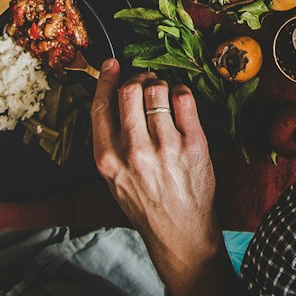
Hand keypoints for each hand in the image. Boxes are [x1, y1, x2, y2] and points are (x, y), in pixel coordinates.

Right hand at [91, 63, 228, 295]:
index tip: (111, 65)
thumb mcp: (113, 178)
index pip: (101, 106)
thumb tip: (112, 96)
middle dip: (137, 79)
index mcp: (108, 159)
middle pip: (130, 91)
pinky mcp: (193, 144)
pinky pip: (185, 98)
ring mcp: (165, 146)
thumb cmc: (145, 203)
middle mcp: (134, 151)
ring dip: (160, 85)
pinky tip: (180, 102)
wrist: (179, 230)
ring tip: (163, 94)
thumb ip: (109, 141)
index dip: (105, 79)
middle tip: (145, 82)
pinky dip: (181, 92)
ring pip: (158, 90)